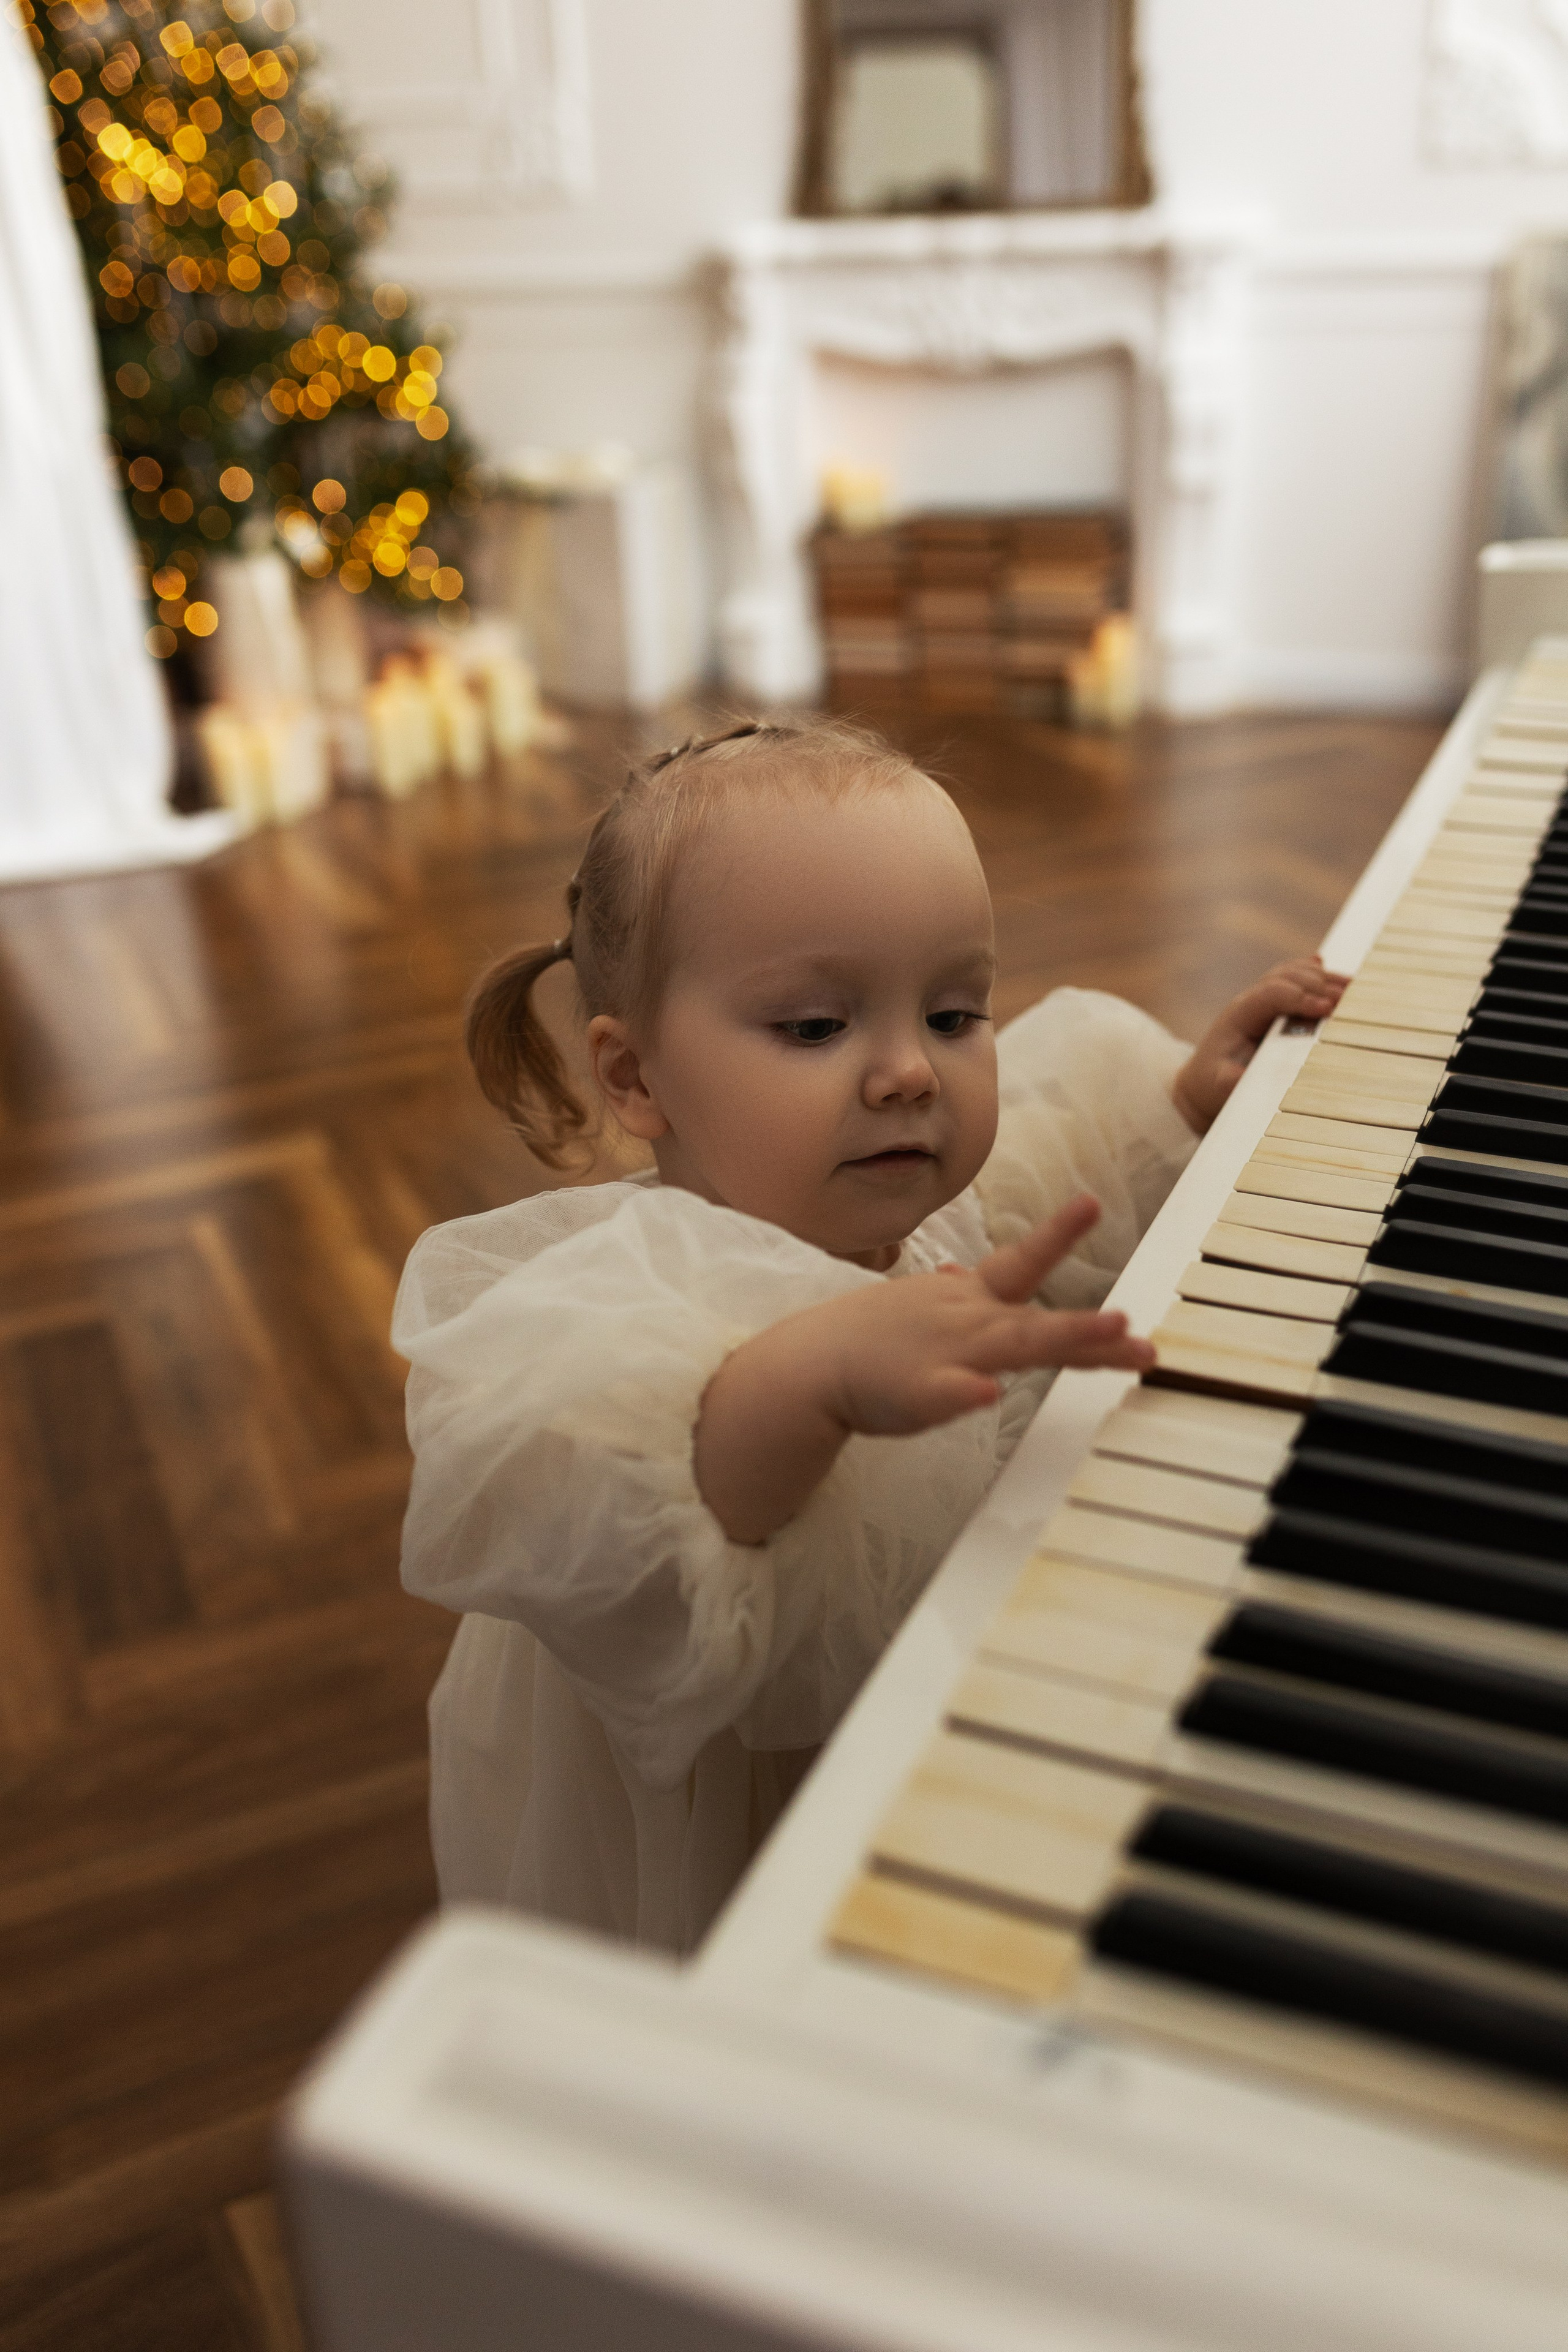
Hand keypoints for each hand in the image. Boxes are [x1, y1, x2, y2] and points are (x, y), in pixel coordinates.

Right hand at [695, 1195, 1153, 1542]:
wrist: (811, 1365)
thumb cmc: (873, 1340)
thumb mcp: (921, 1307)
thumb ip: (956, 1295)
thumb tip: (965, 1275)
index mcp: (972, 1303)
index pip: (1022, 1263)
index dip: (1058, 1234)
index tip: (1091, 1203)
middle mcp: (968, 1323)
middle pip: (1039, 1323)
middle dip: (1089, 1326)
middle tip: (1136, 1324)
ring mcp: (945, 1356)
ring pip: (1012, 1347)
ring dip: (1063, 1337)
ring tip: (1111, 1331)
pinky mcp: (916, 1393)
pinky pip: (944, 1393)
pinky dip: (965, 1392)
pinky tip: (986, 1393)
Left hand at [1172, 955, 1347, 1133]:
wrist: (1206, 1080)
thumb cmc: (1213, 1083)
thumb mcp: (1218, 1086)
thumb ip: (1231, 1082)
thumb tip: (1244, 1079)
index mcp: (1239, 1015)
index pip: (1271, 994)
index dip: (1299, 997)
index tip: (1325, 1009)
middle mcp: (1252, 1001)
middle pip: (1287, 976)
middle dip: (1317, 984)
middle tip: (1346, 999)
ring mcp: (1265, 1000)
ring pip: (1295, 974)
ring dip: (1322, 978)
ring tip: (1352, 987)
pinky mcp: (1277, 1006)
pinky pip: (1297, 980)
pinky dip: (1316, 976)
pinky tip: (1333, 971)